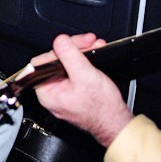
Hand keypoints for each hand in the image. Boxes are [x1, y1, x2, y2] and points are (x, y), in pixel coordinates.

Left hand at [33, 33, 133, 147]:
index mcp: (48, 92)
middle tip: (88, 41)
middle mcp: (53, 92)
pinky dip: (85, 59)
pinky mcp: (74, 89)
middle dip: (75, 47)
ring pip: (68, 62)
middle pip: (57, 59)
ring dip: (82, 51)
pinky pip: (75, 68)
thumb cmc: (101, 108)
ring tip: (94, 45)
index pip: (43, 61)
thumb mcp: (84, 75)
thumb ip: (70, 55)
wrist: (117, 122)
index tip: (72, 42)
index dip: (58, 49)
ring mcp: (64, 90)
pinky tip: (94, 52)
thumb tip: (59, 40)